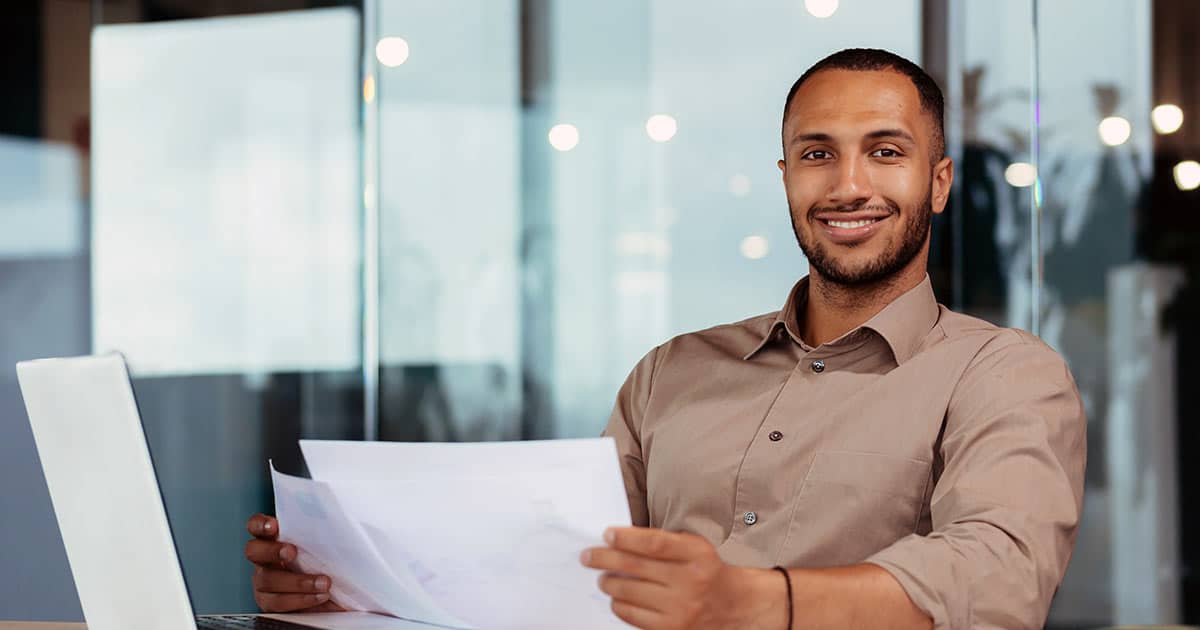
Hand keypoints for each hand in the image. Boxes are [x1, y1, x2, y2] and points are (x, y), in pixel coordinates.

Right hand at [244, 514, 342, 612]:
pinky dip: (302, 600)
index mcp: (271, 539)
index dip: (260, 524)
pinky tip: (319, 597)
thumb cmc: (322, 563)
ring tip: (323, 583)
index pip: (256, 526)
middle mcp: (262, 559)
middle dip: (272, 551)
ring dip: (298, 582)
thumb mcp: (320, 547)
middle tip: (292, 552)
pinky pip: (279, 603)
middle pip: (254, 551)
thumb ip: (318, 537)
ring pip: (268, 580)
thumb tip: (336, 529)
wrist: (328, 594)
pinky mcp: (269, 604)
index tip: (273, 526)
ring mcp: (262, 582)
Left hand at [581, 527, 785, 629]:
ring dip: (608, 582)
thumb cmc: (706, 570)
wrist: (734, 606)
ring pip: (628, 591)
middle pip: (634, 567)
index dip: (626, 538)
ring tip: (603, 577)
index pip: (654, 543)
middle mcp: (690, 581)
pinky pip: (632, 615)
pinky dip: (618, 604)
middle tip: (588, 556)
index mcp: (697, 554)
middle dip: (604, 559)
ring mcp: (680, 608)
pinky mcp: (671, 629)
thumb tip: (617, 540)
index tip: (607, 534)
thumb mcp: (694, 547)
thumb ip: (662, 542)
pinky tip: (617, 596)